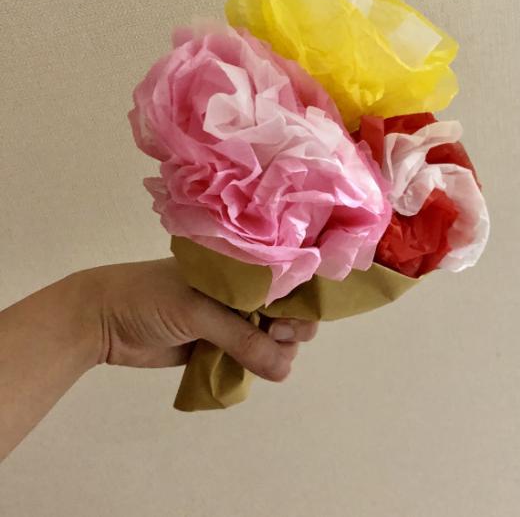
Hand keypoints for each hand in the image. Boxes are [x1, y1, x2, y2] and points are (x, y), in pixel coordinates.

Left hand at [80, 258, 317, 381]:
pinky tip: (256, 371)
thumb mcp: (200, 311)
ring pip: (272, 338)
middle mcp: (242, 290)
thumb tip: (285, 370)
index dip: (299, 301)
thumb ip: (242, 338)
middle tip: (275, 338)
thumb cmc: (150, 298)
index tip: (285, 323)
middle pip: (288, 311)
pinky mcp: (219, 344)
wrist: (101, 321)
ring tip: (264, 362)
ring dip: (276, 352)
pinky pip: (251, 355)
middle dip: (292, 329)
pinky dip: (258, 365)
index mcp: (240, 267)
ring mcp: (231, 318)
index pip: (287, 280)